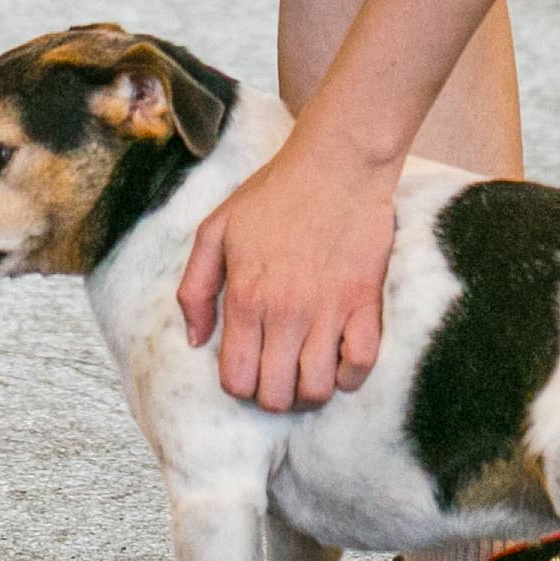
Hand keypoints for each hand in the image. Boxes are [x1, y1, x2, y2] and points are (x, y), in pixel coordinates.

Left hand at [176, 133, 392, 408]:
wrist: (337, 165)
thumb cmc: (273, 194)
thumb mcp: (215, 231)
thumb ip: (195, 289)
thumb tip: (196, 340)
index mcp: (245, 299)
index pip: (237, 380)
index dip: (239, 386)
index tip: (248, 369)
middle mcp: (285, 314)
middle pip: (276, 395)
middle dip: (273, 394)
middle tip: (277, 373)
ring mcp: (328, 311)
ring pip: (317, 389)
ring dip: (309, 391)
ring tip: (307, 371)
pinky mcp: (365, 303)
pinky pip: (361, 364)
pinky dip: (350, 375)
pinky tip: (339, 361)